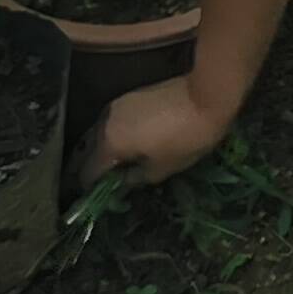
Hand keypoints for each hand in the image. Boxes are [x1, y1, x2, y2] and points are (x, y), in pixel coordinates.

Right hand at [80, 75, 229, 188]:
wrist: (207, 94)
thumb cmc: (186, 136)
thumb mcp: (162, 168)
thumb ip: (134, 178)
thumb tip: (120, 182)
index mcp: (109, 142)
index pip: (86, 172)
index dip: (88, 189)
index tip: (95, 199)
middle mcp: (104, 121)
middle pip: (85, 151)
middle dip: (88, 169)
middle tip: (98, 184)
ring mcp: (116, 105)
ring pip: (97, 134)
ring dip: (99, 151)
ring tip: (111, 167)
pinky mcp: (130, 96)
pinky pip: (111, 122)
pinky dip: (111, 137)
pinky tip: (123, 146)